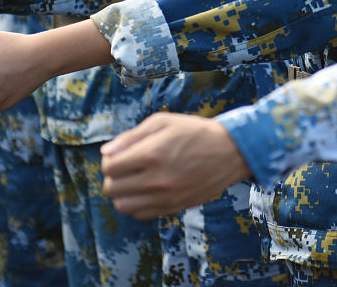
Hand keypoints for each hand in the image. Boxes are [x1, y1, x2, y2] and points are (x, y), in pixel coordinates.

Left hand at [100, 113, 251, 219]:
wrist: (230, 152)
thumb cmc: (195, 132)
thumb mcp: (163, 122)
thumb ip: (131, 136)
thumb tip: (106, 152)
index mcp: (152, 154)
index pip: (109, 167)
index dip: (109, 160)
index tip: (119, 155)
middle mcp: (156, 179)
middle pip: (112, 188)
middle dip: (113, 176)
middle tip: (125, 167)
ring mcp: (165, 197)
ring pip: (122, 206)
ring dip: (122, 193)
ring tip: (134, 180)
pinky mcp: (173, 208)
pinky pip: (140, 215)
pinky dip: (136, 204)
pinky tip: (146, 191)